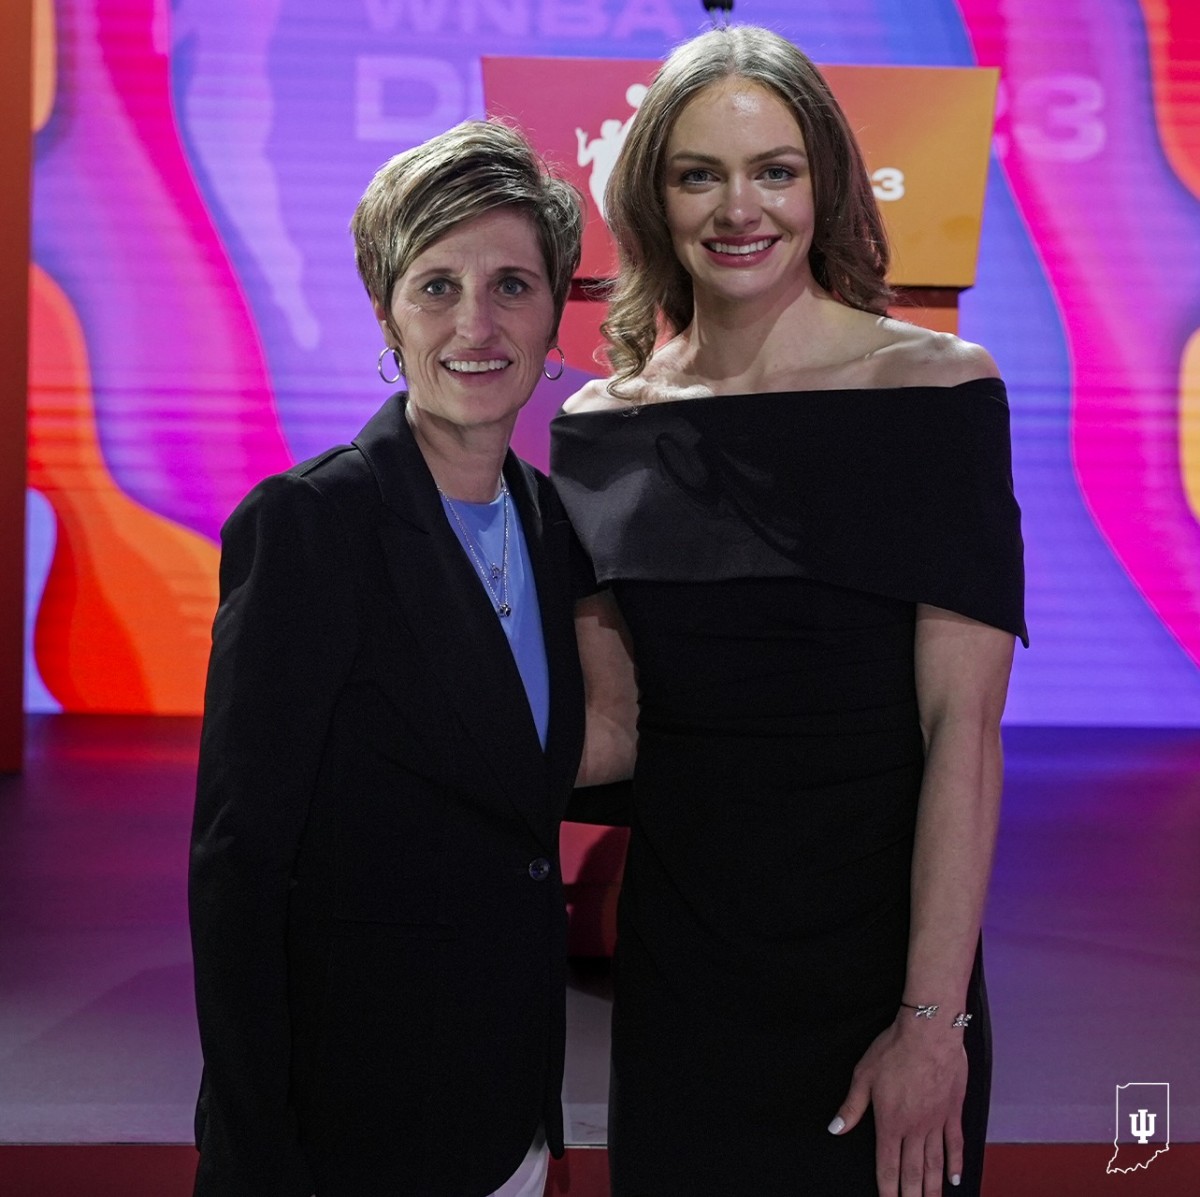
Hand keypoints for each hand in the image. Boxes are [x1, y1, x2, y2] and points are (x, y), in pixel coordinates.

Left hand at [828, 1018, 967, 1195]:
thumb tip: (835, 1128)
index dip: (887, 1190)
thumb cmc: (893, 1051)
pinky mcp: (953, 1112)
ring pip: (935, 1164)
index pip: (887, 1166)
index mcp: (890, 1123)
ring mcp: (936, 1122)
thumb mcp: (864, 1075)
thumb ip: (852, 1106)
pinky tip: (955, 1180)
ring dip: (933, 1188)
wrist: (929, 1034)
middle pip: (913, 1172)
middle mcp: (914, 1129)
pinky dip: (956, 1164)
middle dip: (911, 1196)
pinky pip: (955, 1144)